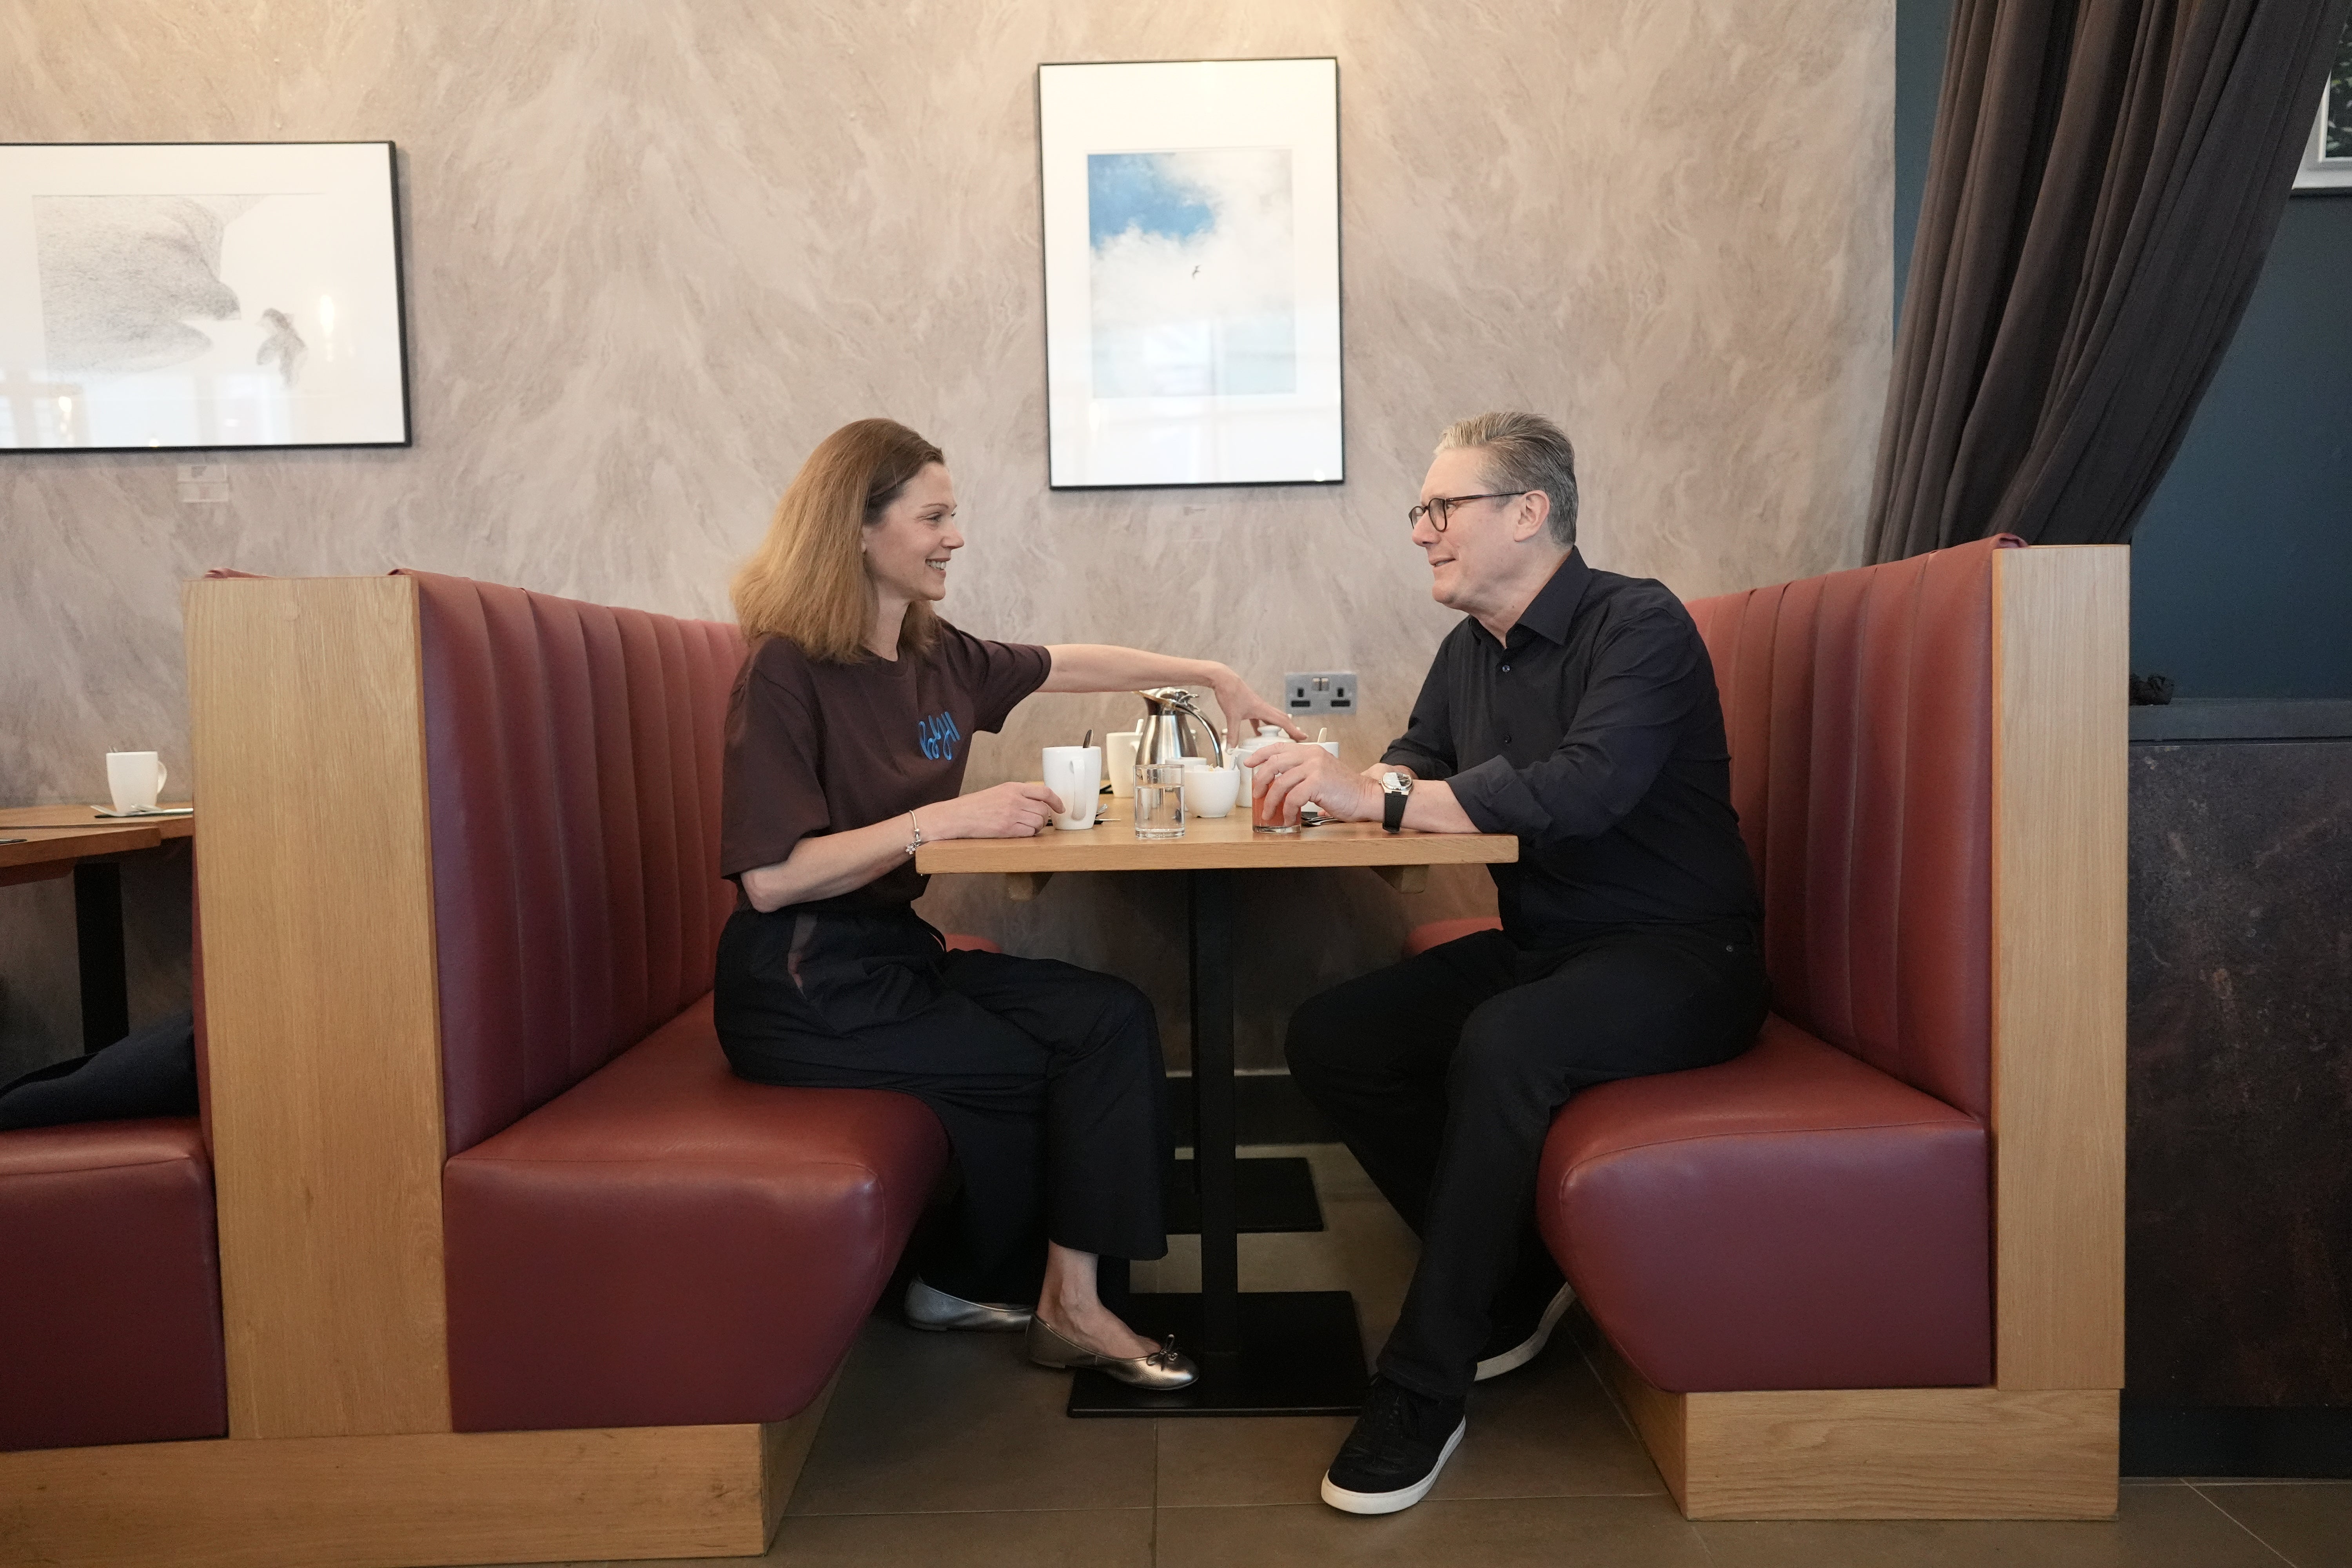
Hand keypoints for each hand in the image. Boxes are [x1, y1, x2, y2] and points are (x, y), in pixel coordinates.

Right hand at [926, 781, 1064, 839]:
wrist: (958, 816)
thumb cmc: (977, 806)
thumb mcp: (999, 792)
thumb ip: (1018, 795)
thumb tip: (1038, 802)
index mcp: (1013, 787)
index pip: (1044, 792)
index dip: (1057, 801)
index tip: (1060, 808)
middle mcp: (1015, 799)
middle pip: (1044, 809)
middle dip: (1045, 817)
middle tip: (1038, 821)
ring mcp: (1012, 814)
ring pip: (1039, 822)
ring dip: (1037, 827)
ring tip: (1026, 827)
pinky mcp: (1007, 829)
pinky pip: (1030, 832)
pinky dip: (1029, 834)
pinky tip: (1020, 832)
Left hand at [1203, 665, 1304, 744]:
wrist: (1223, 679)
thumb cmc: (1230, 692)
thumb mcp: (1232, 716)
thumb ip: (1232, 734)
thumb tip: (1231, 748)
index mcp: (1263, 709)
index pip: (1283, 722)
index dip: (1294, 730)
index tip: (1303, 737)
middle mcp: (1263, 707)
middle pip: (1282, 719)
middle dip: (1289, 729)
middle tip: (1295, 739)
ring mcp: (1257, 706)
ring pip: (1272, 718)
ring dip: (1277, 728)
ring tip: (1279, 738)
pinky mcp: (1250, 706)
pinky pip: (1260, 718)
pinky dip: (1261, 726)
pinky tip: (1257, 733)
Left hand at [1246, 743, 1380, 826]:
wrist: (1365, 797)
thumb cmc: (1344, 789)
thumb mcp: (1320, 773)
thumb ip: (1302, 773)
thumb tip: (1277, 785)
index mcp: (1311, 751)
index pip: (1279, 747)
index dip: (1260, 755)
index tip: (1248, 763)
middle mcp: (1311, 755)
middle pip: (1274, 764)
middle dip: (1260, 781)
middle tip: (1256, 795)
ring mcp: (1315, 767)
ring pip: (1280, 783)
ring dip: (1270, 801)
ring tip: (1269, 813)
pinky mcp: (1318, 782)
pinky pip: (1292, 798)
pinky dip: (1287, 811)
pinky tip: (1289, 819)